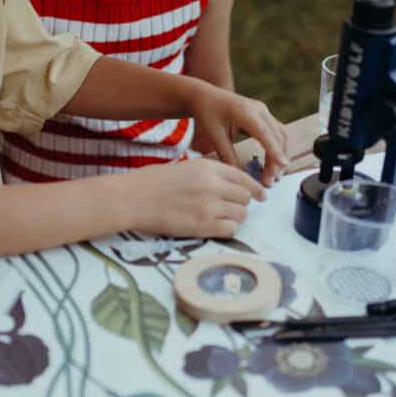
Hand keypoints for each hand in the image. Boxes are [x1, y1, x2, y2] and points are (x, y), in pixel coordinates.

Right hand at [126, 158, 266, 237]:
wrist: (134, 198)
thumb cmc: (155, 182)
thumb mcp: (187, 167)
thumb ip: (211, 172)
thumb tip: (232, 182)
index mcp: (209, 168)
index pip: (243, 178)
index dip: (255, 188)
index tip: (261, 195)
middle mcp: (213, 186)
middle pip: (245, 197)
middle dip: (242, 203)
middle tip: (233, 207)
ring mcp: (209, 207)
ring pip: (241, 214)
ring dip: (236, 217)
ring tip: (222, 217)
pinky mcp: (202, 227)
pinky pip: (231, 229)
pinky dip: (228, 229)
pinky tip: (217, 227)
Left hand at [191, 85, 287, 186]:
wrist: (205, 97)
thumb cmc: (208, 114)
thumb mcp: (215, 136)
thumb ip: (227, 156)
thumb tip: (239, 177)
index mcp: (246, 112)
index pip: (265, 134)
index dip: (275, 151)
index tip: (282, 166)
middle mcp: (259, 110)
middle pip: (278, 136)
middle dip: (277, 160)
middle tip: (270, 181)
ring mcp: (263, 111)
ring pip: (281, 134)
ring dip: (281, 154)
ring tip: (274, 175)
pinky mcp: (264, 115)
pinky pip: (277, 132)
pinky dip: (278, 147)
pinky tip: (273, 162)